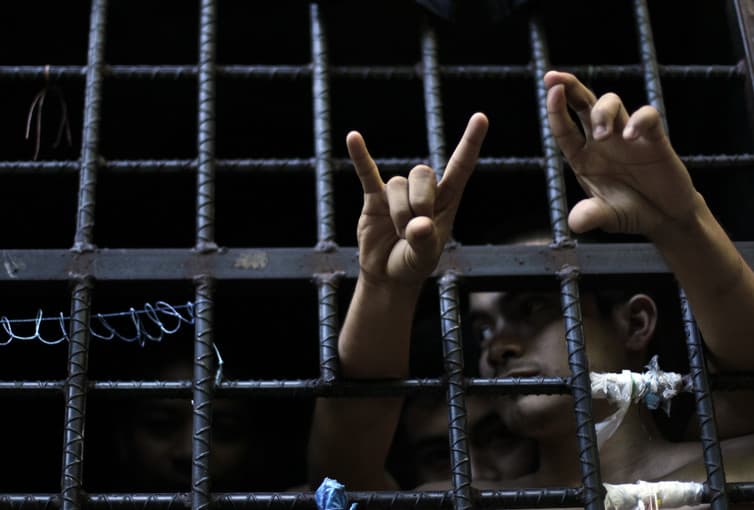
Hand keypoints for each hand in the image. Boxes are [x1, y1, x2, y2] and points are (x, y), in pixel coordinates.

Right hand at [347, 113, 487, 285]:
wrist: (388, 275)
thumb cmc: (414, 264)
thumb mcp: (425, 258)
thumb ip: (425, 242)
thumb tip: (419, 224)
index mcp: (446, 201)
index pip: (460, 167)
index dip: (470, 143)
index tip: (480, 118)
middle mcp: (423, 191)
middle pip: (422, 173)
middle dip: (420, 201)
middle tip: (415, 229)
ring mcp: (397, 193)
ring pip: (397, 184)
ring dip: (399, 211)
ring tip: (399, 234)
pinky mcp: (374, 198)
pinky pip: (367, 173)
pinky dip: (360, 156)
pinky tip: (353, 137)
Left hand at [544, 71, 702, 239]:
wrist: (665, 218)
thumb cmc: (630, 213)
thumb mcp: (607, 217)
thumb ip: (591, 216)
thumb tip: (575, 223)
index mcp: (583, 157)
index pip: (564, 128)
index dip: (555, 109)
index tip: (548, 89)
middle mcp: (602, 141)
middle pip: (583, 104)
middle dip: (569, 88)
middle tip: (554, 78)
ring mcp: (627, 136)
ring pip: (611, 103)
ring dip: (602, 112)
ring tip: (601, 135)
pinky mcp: (654, 138)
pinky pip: (647, 116)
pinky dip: (638, 120)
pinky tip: (630, 136)